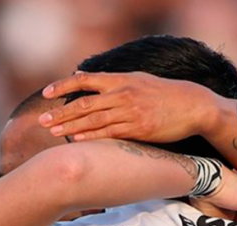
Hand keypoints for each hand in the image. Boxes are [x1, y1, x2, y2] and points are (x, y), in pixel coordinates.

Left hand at [40, 71, 216, 142]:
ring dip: (70, 126)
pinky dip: (89, 135)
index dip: (64, 86)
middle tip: (42, 120)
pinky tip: (75, 139)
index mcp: (122, 80)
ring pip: (93, 119)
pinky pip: (108, 133)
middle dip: (61, 112)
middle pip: (84, 103)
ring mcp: (130, 112)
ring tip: (52, 131)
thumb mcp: (138, 79)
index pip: (86, 80)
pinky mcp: (137, 129)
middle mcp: (123, 94)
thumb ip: (111, 80)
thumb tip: (83, 76)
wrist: (194, 106)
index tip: (46, 93)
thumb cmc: (163, 94)